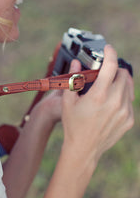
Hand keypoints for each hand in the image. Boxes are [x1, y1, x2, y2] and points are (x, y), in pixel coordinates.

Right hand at [61, 45, 133, 164]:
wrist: (84, 149)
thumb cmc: (73, 125)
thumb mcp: (68, 101)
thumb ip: (73, 79)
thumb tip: (77, 62)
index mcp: (99, 95)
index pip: (111, 66)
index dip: (110, 53)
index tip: (108, 49)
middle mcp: (115, 102)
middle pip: (123, 74)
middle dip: (115, 69)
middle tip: (105, 73)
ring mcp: (124, 112)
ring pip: (128, 87)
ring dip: (119, 82)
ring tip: (108, 87)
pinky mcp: (129, 120)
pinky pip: (129, 101)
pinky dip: (122, 97)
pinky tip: (111, 102)